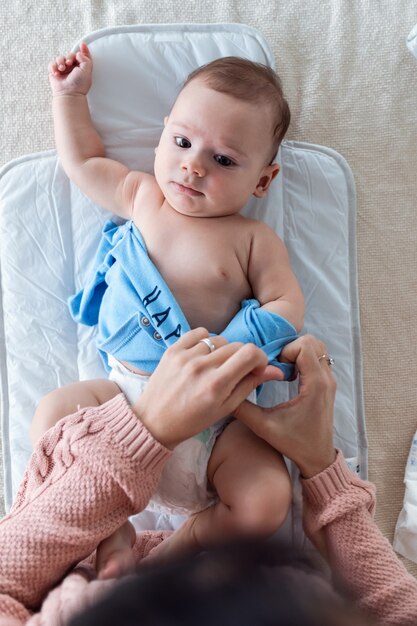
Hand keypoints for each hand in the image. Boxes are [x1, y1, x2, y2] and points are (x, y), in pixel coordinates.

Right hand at [48, 42, 91, 95]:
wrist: (69, 93)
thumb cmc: (79, 84)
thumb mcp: (87, 70)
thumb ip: (86, 59)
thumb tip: (78, 53)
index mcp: (82, 67)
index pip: (83, 56)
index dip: (83, 49)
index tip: (82, 44)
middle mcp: (73, 68)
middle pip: (70, 55)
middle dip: (69, 56)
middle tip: (68, 63)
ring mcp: (64, 70)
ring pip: (60, 58)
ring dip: (60, 61)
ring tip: (61, 69)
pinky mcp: (55, 72)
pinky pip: (52, 64)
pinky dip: (53, 67)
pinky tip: (56, 73)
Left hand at [132, 328, 282, 448]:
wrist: (154, 422)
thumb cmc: (192, 420)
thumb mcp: (226, 408)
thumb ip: (250, 385)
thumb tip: (275, 370)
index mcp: (217, 385)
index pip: (250, 353)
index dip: (259, 358)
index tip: (255, 367)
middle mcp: (201, 367)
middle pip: (236, 346)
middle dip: (242, 357)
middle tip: (234, 371)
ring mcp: (185, 357)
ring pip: (219, 339)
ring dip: (222, 350)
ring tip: (214, 366)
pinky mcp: (172, 350)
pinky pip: (199, 332)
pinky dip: (205, 340)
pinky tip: (202, 355)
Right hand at [235, 335, 336, 477]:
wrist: (317, 458)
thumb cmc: (293, 443)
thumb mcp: (264, 426)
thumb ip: (243, 408)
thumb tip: (225, 392)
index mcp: (314, 385)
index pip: (304, 346)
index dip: (286, 350)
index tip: (274, 366)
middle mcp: (326, 378)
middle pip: (313, 342)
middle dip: (291, 348)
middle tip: (277, 365)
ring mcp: (329, 380)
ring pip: (318, 348)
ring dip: (298, 352)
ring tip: (283, 369)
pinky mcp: (328, 384)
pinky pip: (318, 359)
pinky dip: (304, 359)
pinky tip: (290, 376)